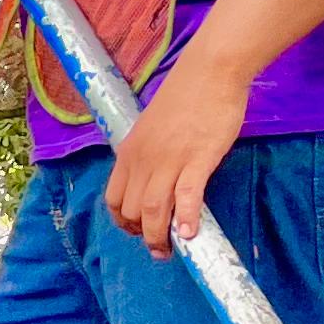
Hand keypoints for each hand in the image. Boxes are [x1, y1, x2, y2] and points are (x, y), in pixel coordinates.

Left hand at [106, 55, 249, 256]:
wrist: (209, 72)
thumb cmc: (186, 97)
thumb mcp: (153, 128)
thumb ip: (149, 153)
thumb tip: (155, 176)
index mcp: (129, 153)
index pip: (114, 198)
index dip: (122, 220)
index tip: (135, 230)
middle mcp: (143, 160)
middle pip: (131, 209)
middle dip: (140, 234)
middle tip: (157, 247)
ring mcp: (169, 160)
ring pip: (153, 209)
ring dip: (158, 236)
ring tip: (167, 251)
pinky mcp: (198, 158)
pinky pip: (187, 196)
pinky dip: (186, 218)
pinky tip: (190, 235)